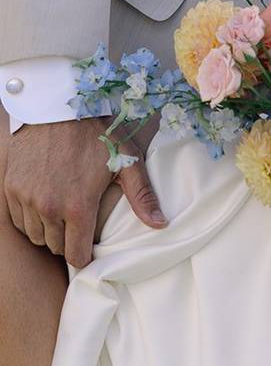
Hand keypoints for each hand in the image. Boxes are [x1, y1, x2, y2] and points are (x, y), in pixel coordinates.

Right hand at [4, 119, 166, 267]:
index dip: (85, 257)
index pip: (76, 255)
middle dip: (69, 243)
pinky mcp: (11, 186)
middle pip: (56, 247)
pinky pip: (17, 220)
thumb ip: (142, 197)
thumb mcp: (127, 163)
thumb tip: (160, 225)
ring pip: (35, 235)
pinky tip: (45, 208)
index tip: (91, 250)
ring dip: (49, 232)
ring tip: (64, 218)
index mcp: (78, 206)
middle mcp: (48, 207)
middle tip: (80, 229)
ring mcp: (26, 197)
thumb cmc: (98, 134)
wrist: (58, 108)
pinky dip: (30, 219)